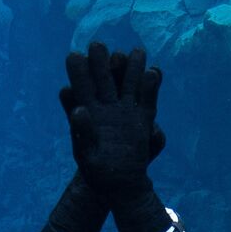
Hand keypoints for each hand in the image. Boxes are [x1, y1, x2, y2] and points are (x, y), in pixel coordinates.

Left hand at [58, 42, 165, 205]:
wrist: (120, 184)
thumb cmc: (97, 171)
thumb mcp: (86, 154)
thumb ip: (83, 133)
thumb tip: (78, 110)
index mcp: (88, 112)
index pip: (83, 87)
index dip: (79, 72)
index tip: (77, 56)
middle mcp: (107, 106)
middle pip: (105, 78)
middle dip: (103, 62)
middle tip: (100, 46)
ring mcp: (126, 110)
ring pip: (129, 83)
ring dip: (132, 68)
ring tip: (137, 52)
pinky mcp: (143, 118)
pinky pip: (148, 99)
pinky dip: (151, 86)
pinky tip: (153, 73)